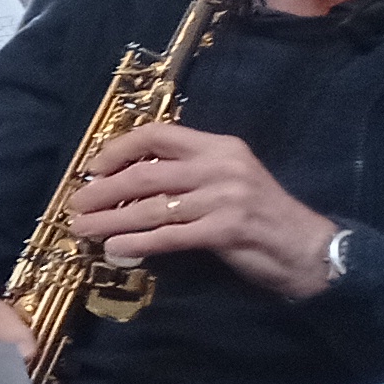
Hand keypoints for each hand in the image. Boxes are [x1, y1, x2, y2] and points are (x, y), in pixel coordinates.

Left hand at [64, 120, 338, 301]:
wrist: (307, 248)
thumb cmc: (260, 214)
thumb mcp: (227, 180)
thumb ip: (185, 174)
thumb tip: (125, 181)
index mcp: (220, 147)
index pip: (159, 135)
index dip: (119, 149)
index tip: (93, 169)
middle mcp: (221, 167)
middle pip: (146, 174)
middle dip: (104, 191)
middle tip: (76, 204)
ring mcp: (225, 198)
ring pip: (151, 207)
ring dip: (110, 220)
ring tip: (83, 228)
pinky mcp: (226, 230)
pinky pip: (169, 235)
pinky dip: (137, 243)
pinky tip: (115, 249)